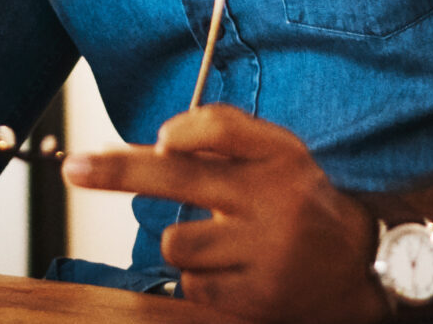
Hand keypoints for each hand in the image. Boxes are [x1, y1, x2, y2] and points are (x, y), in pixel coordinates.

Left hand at [64, 105, 385, 323]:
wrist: (359, 266)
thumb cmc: (298, 198)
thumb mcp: (278, 151)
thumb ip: (224, 132)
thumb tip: (161, 139)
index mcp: (277, 159)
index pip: (221, 131)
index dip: (186, 131)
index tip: (157, 138)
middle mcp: (273, 203)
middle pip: (180, 180)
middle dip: (117, 172)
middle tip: (73, 168)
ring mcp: (264, 257)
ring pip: (178, 244)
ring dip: (184, 244)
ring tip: (222, 243)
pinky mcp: (256, 301)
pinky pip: (193, 287)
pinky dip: (202, 279)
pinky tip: (234, 272)